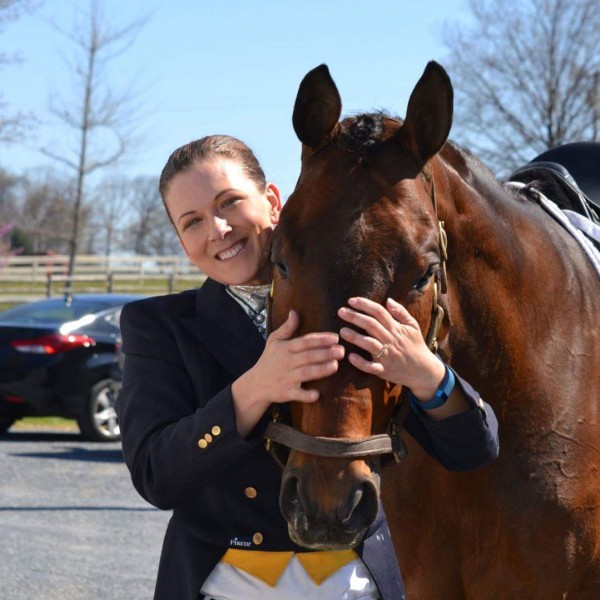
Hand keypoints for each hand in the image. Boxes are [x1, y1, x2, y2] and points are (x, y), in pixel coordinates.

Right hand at [231, 310, 343, 435]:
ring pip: (306, 373)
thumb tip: (295, 312)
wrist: (256, 383)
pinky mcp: (286, 393)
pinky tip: (317, 394)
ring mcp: (286, 378)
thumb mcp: (274, 340)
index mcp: (285, 348)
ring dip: (321, 370)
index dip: (320, 339)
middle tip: (342, 351)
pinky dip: (307, 395)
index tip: (335, 338)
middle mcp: (286, 362)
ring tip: (335, 366)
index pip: (304, 342)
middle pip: (308, 357)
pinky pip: (297, 394)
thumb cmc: (269, 359)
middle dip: (326, 354)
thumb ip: (287, 328)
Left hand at [338, 297, 444, 399]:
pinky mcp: (384, 370)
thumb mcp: (413, 326)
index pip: (379, 312)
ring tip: (342, 331)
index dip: (365, 305)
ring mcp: (387, 356)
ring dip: (355, 337)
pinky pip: (371, 367)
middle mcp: (390, 340)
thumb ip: (401, 312)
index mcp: (396, 328)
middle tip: (340, 311)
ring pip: (370, 344)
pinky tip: (350, 357)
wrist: (424, 371)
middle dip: (355, 317)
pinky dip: (361, 362)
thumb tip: (388, 300)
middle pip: (371, 325)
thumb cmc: (416, 346)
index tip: (351, 300)